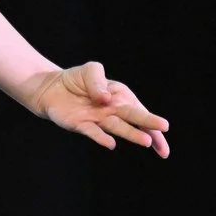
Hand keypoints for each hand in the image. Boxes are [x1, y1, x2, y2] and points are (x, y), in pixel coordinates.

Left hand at [30, 61, 169, 156]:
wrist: (51, 88)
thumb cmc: (76, 79)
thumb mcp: (90, 70)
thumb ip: (98, 81)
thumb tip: (106, 98)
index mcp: (120, 96)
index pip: (139, 109)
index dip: (152, 121)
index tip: (164, 128)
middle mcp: (112, 110)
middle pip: (134, 120)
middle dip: (149, 128)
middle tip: (162, 143)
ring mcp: (97, 119)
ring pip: (118, 128)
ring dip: (132, 134)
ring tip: (146, 142)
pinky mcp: (81, 125)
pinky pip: (93, 132)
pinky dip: (102, 138)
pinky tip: (111, 144)